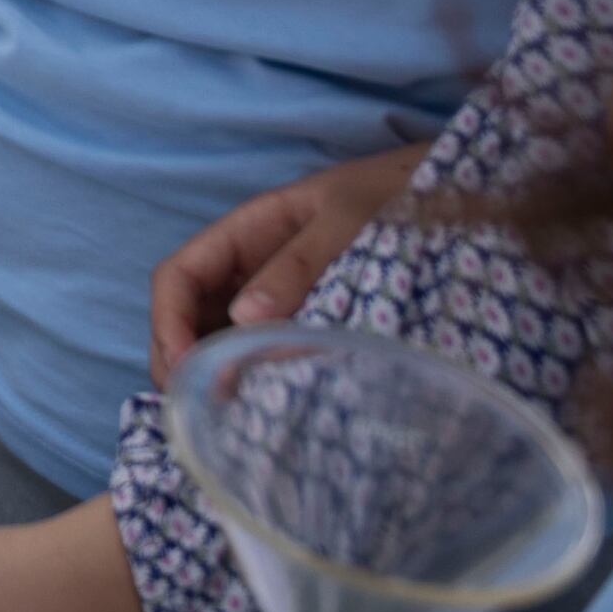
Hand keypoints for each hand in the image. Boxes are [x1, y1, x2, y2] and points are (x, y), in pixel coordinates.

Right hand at [151, 140, 424, 382]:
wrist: (443, 194)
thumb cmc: (389, 195)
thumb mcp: (344, 221)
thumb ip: (299, 265)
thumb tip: (244, 320)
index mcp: (245, 233)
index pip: (179, 277)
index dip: (169, 322)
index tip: (187, 367)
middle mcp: (248, 268)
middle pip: (187, 315)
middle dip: (178, 359)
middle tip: (198, 407)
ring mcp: (273, 296)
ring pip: (217, 336)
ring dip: (209, 374)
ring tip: (222, 416)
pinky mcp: (303, 321)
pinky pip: (261, 348)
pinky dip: (249, 376)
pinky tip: (260, 404)